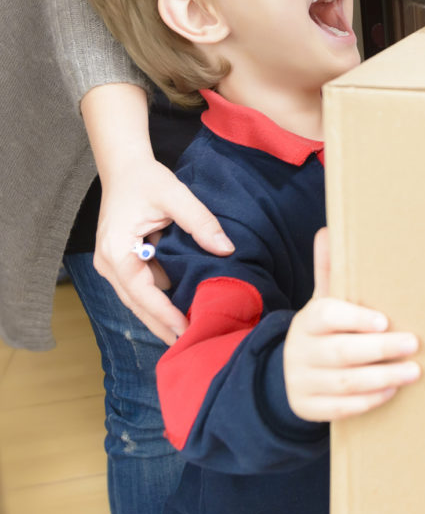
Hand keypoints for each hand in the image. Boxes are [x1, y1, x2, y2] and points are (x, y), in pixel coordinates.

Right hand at [94, 157, 232, 344]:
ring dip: (161, 315)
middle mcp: (110, 264)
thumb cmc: (146, 180)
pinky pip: (142, 286)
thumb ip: (201, 222)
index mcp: (117, 252)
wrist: (124, 167)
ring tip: (190, 333)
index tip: (186, 330)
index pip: (143, 293)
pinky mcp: (123, 262)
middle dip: (162, 325)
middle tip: (190, 346)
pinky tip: (181, 309)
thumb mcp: (176, 196)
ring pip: (140, 299)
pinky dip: (160, 299)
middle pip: (138, 304)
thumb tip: (226, 249)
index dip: (164, 314)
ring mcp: (114, 265)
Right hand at [284, 228, 421, 421]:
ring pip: (345, 382)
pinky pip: (340, 408)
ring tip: (413, 371)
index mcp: (308, 321)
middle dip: (380, 349)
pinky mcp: (309, 407)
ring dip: (382, 377)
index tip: (384, 320)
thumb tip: (328, 230)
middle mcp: (302, 351)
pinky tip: (391, 391)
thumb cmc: (322, 330)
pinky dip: (367, 401)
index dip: (355, 318)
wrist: (287, 372)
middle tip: (413, 343)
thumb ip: (330, 271)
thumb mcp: (323, 302)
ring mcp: (303, 381)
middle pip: (341, 352)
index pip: (327, 315)